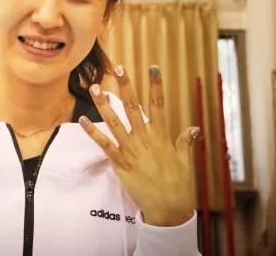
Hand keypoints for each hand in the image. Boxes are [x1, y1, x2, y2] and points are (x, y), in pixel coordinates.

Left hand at [78, 65, 198, 226]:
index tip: (153, 68)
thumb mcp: (184, 160)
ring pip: (114, 122)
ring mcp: (131, 149)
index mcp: (161, 135)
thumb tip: (193, 129)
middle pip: (133, 107)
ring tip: (94, 88)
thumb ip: (185, 142)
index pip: (158, 104)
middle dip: (125, 86)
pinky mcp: (120, 162)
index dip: (156, 85)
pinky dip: (92, 133)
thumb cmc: (177, 183)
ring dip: (103, 104)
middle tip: (118, 68)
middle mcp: (145, 138)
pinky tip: (82, 121)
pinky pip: (103, 144)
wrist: (168, 207)